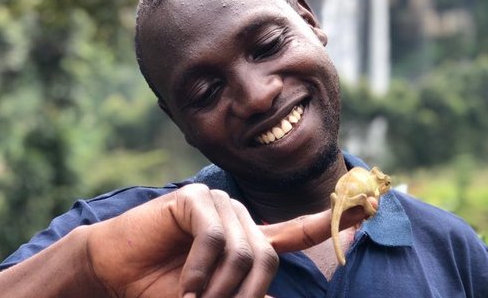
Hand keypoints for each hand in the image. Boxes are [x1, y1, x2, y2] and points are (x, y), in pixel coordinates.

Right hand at [85, 183, 376, 297]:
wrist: (115, 273)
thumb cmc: (161, 289)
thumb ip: (245, 296)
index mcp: (248, 240)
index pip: (298, 230)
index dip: (335, 222)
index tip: (372, 206)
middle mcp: (239, 218)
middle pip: (268, 257)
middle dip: (243, 296)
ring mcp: (218, 204)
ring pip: (244, 250)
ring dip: (218, 290)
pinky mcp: (195, 199)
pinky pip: (216, 237)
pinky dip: (201, 271)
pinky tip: (183, 286)